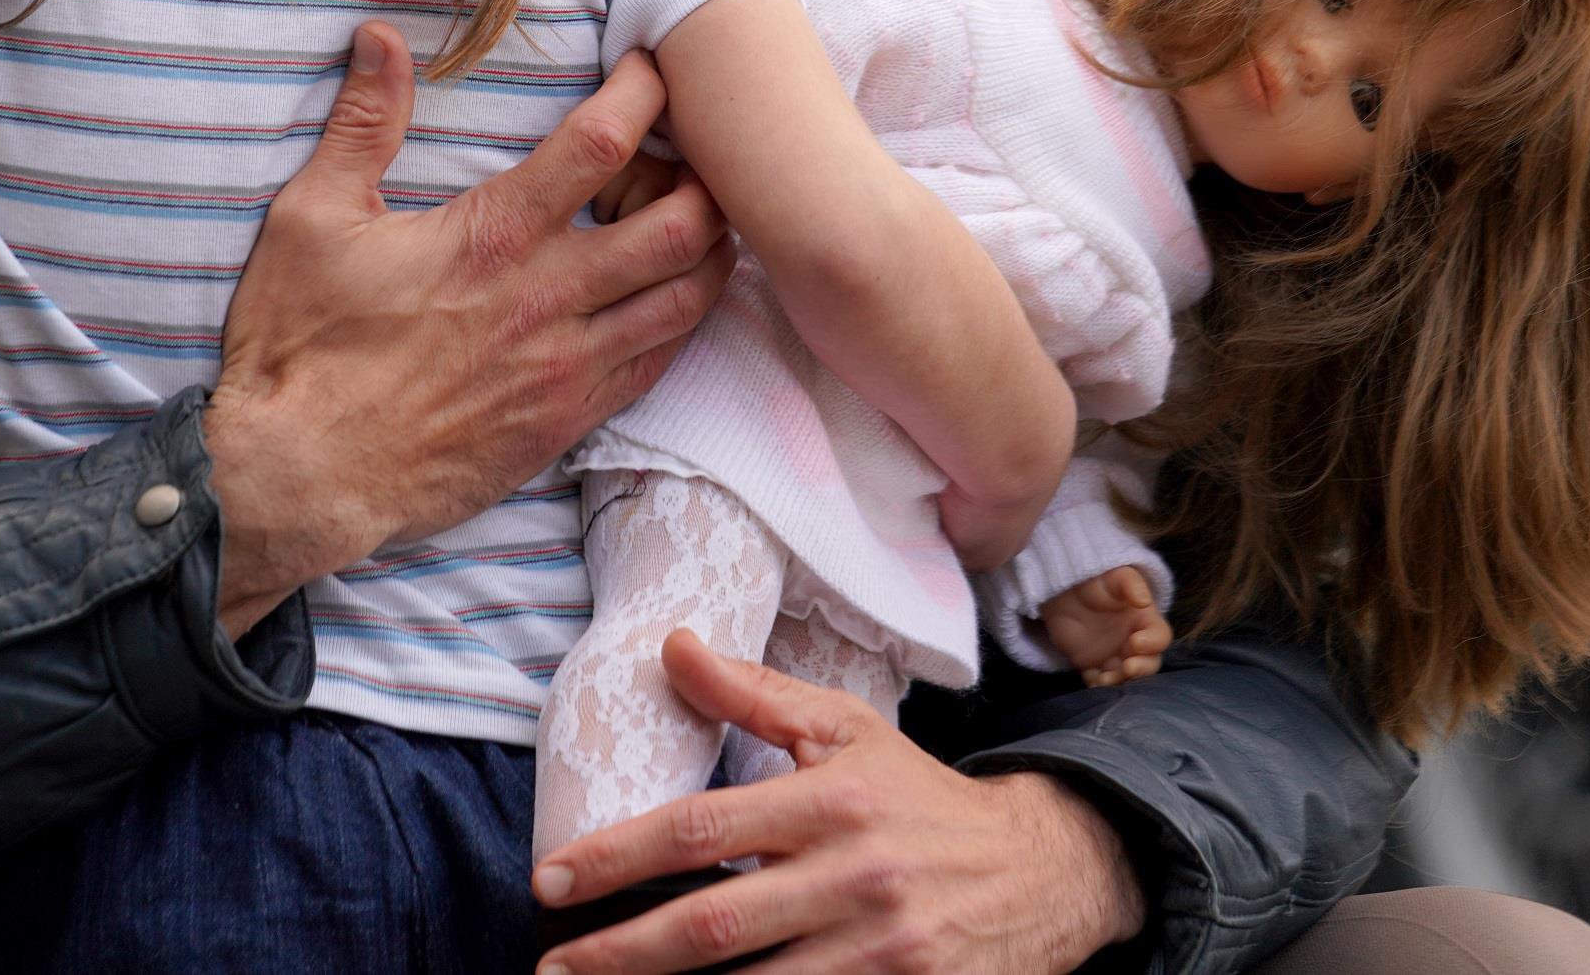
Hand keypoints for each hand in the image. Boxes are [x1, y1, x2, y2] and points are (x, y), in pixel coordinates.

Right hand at [204, 24, 732, 635]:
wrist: (301, 477)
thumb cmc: (300, 346)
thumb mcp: (313, 217)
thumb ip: (363, 122)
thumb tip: (380, 36)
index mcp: (493, 237)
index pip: (601, 143)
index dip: (642, 93)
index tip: (651, 67)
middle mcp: (547, 298)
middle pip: (678, 226)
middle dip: (707, 179)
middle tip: (696, 153)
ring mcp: (566, 366)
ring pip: (686, 300)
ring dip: (711, 251)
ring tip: (702, 219)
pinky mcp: (567, 422)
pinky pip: (659, 364)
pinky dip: (683, 321)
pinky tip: (674, 298)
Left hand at [531, 629, 1144, 974]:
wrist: (1041, 869)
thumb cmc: (919, 796)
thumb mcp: (847, 728)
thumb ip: (755, 695)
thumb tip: (673, 646)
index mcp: (829, 799)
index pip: (700, 829)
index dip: (616, 856)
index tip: (548, 879)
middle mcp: (853, 874)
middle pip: (713, 925)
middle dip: (620, 953)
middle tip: (551, 968)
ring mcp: (880, 949)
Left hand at [1037, 569, 1172, 689]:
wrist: (1062, 594)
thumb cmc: (1094, 582)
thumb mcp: (1113, 577)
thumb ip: (1130, 584)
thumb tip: (1144, 601)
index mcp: (1144, 622)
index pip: (1159, 637)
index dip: (1153, 643)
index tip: (1135, 642)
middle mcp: (1134, 644)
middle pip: (1149, 664)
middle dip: (1141, 670)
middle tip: (1126, 668)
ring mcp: (1114, 658)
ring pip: (1126, 678)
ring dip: (1120, 682)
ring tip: (1105, 679)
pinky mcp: (1094, 667)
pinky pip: (1100, 683)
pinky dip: (1098, 687)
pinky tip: (1092, 683)